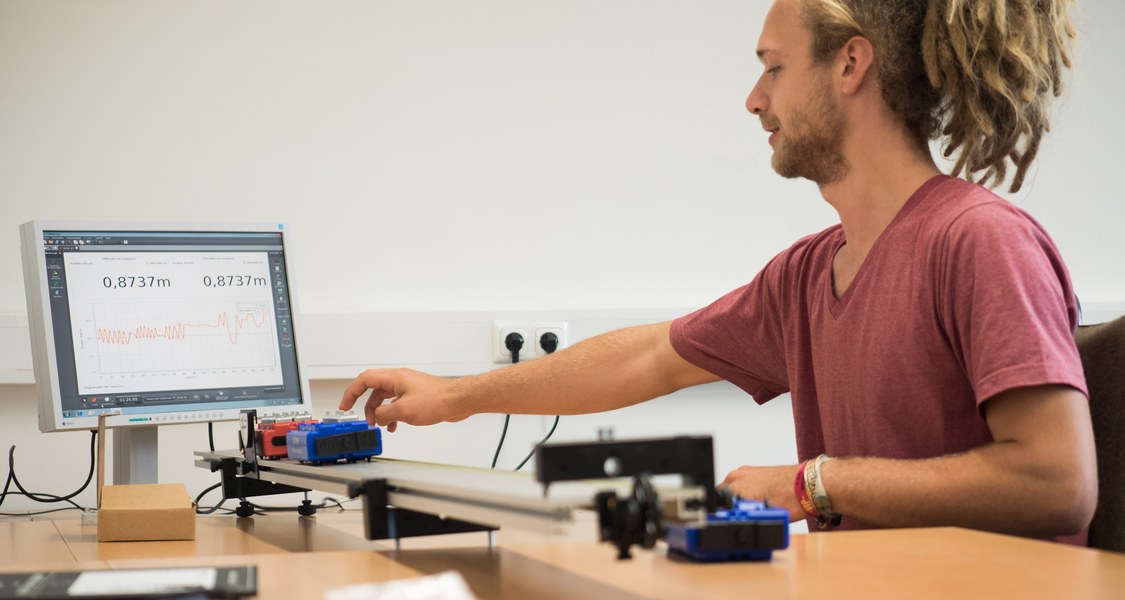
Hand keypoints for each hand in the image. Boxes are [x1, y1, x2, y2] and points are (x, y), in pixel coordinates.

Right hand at [339, 368, 466, 432]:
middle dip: (366, 405)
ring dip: (379, 412)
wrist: (457, 400)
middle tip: (364, 419)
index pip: (364, 380)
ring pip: (385, 398)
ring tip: (380, 425)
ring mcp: (407, 386)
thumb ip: (384, 413)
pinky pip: (396, 403)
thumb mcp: (404, 410)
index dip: (351, 392)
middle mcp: (399, 379)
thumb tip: (375, 416)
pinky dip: (391, 414)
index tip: (345, 405)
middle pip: (373, 389)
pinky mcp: (415, 395)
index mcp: (394, 377)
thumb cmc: (437, 400)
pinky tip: (394, 425)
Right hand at [719, 464, 804, 521]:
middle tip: (743, 516)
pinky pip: (742, 482)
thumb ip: (747, 519)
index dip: (723, 515)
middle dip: (729, 505)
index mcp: (735, 489)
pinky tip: (760, 498)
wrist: (807, 484)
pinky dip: (747, 490)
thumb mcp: (766, 517)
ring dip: (737, 497)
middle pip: (722, 495)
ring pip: (732, 488)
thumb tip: (741, 527)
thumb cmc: (791, 499)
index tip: (730, 521)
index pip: (717, 505)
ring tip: (753, 507)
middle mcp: (736, 478)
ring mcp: (744, 471)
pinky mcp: (753, 469)